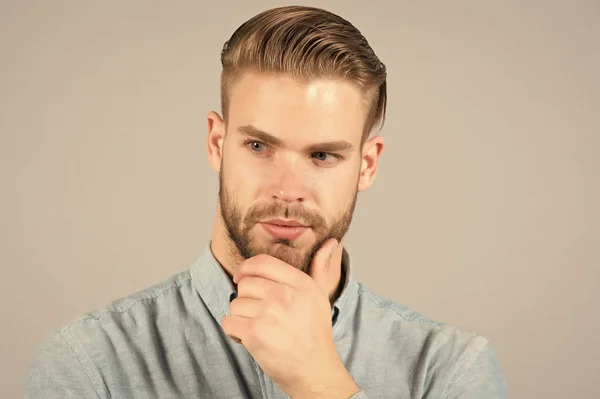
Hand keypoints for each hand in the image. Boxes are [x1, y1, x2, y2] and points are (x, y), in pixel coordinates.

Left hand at [221, 238, 359, 397]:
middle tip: (260, 314)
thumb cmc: (316, 334)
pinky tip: (249, 339)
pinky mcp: (255, 333)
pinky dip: (234, 333)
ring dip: (241, 318)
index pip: (262, 262)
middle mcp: (284, 294)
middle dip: (247, 299)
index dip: (246, 267)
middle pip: (245, 283)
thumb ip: (320, 268)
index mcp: (300, 283)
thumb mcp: (321, 296)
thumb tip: (330, 242)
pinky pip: (228, 322)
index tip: (241, 276)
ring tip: (259, 329)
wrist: (315, 371)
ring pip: (235, 304)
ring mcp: (269, 313)